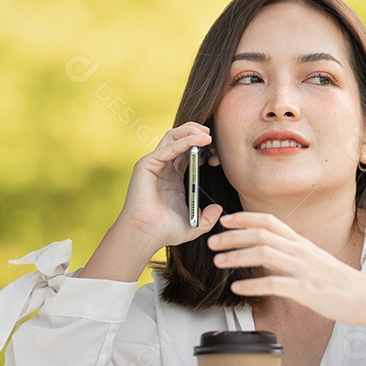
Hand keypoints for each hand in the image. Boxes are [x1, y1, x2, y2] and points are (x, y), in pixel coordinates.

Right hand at [79, 123, 222, 282]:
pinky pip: (170, 147)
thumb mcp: (194, 225)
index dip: (203, 147)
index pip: (188, 152)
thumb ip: (208, 218)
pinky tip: (200, 141)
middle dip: (196, 132)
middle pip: (179, 138)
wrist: (146, 235)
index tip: (217, 151)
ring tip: (207, 135)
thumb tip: (218, 208)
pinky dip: (186, 141)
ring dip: (191, 131)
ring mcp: (154, 164)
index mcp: (174, 177)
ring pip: (173, 136)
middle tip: (212, 135)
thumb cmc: (165, 231)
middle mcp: (163, 167)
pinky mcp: (147, 164)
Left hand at [207, 211, 365, 335]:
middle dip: (232, 236)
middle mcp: (299, 251)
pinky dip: (252, 284)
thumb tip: (268, 250)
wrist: (364, 296)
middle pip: (260, 234)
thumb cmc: (337, 281)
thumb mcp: (313, 260)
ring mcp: (302, 269)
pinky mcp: (305, 289)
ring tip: (218, 262)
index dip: (244, 218)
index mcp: (300, 243)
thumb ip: (291, 253)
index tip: (224, 220)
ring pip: (264, 254)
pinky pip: (274, 284)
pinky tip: (238, 287)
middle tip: (212, 242)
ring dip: (237, 256)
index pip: (268, 221)